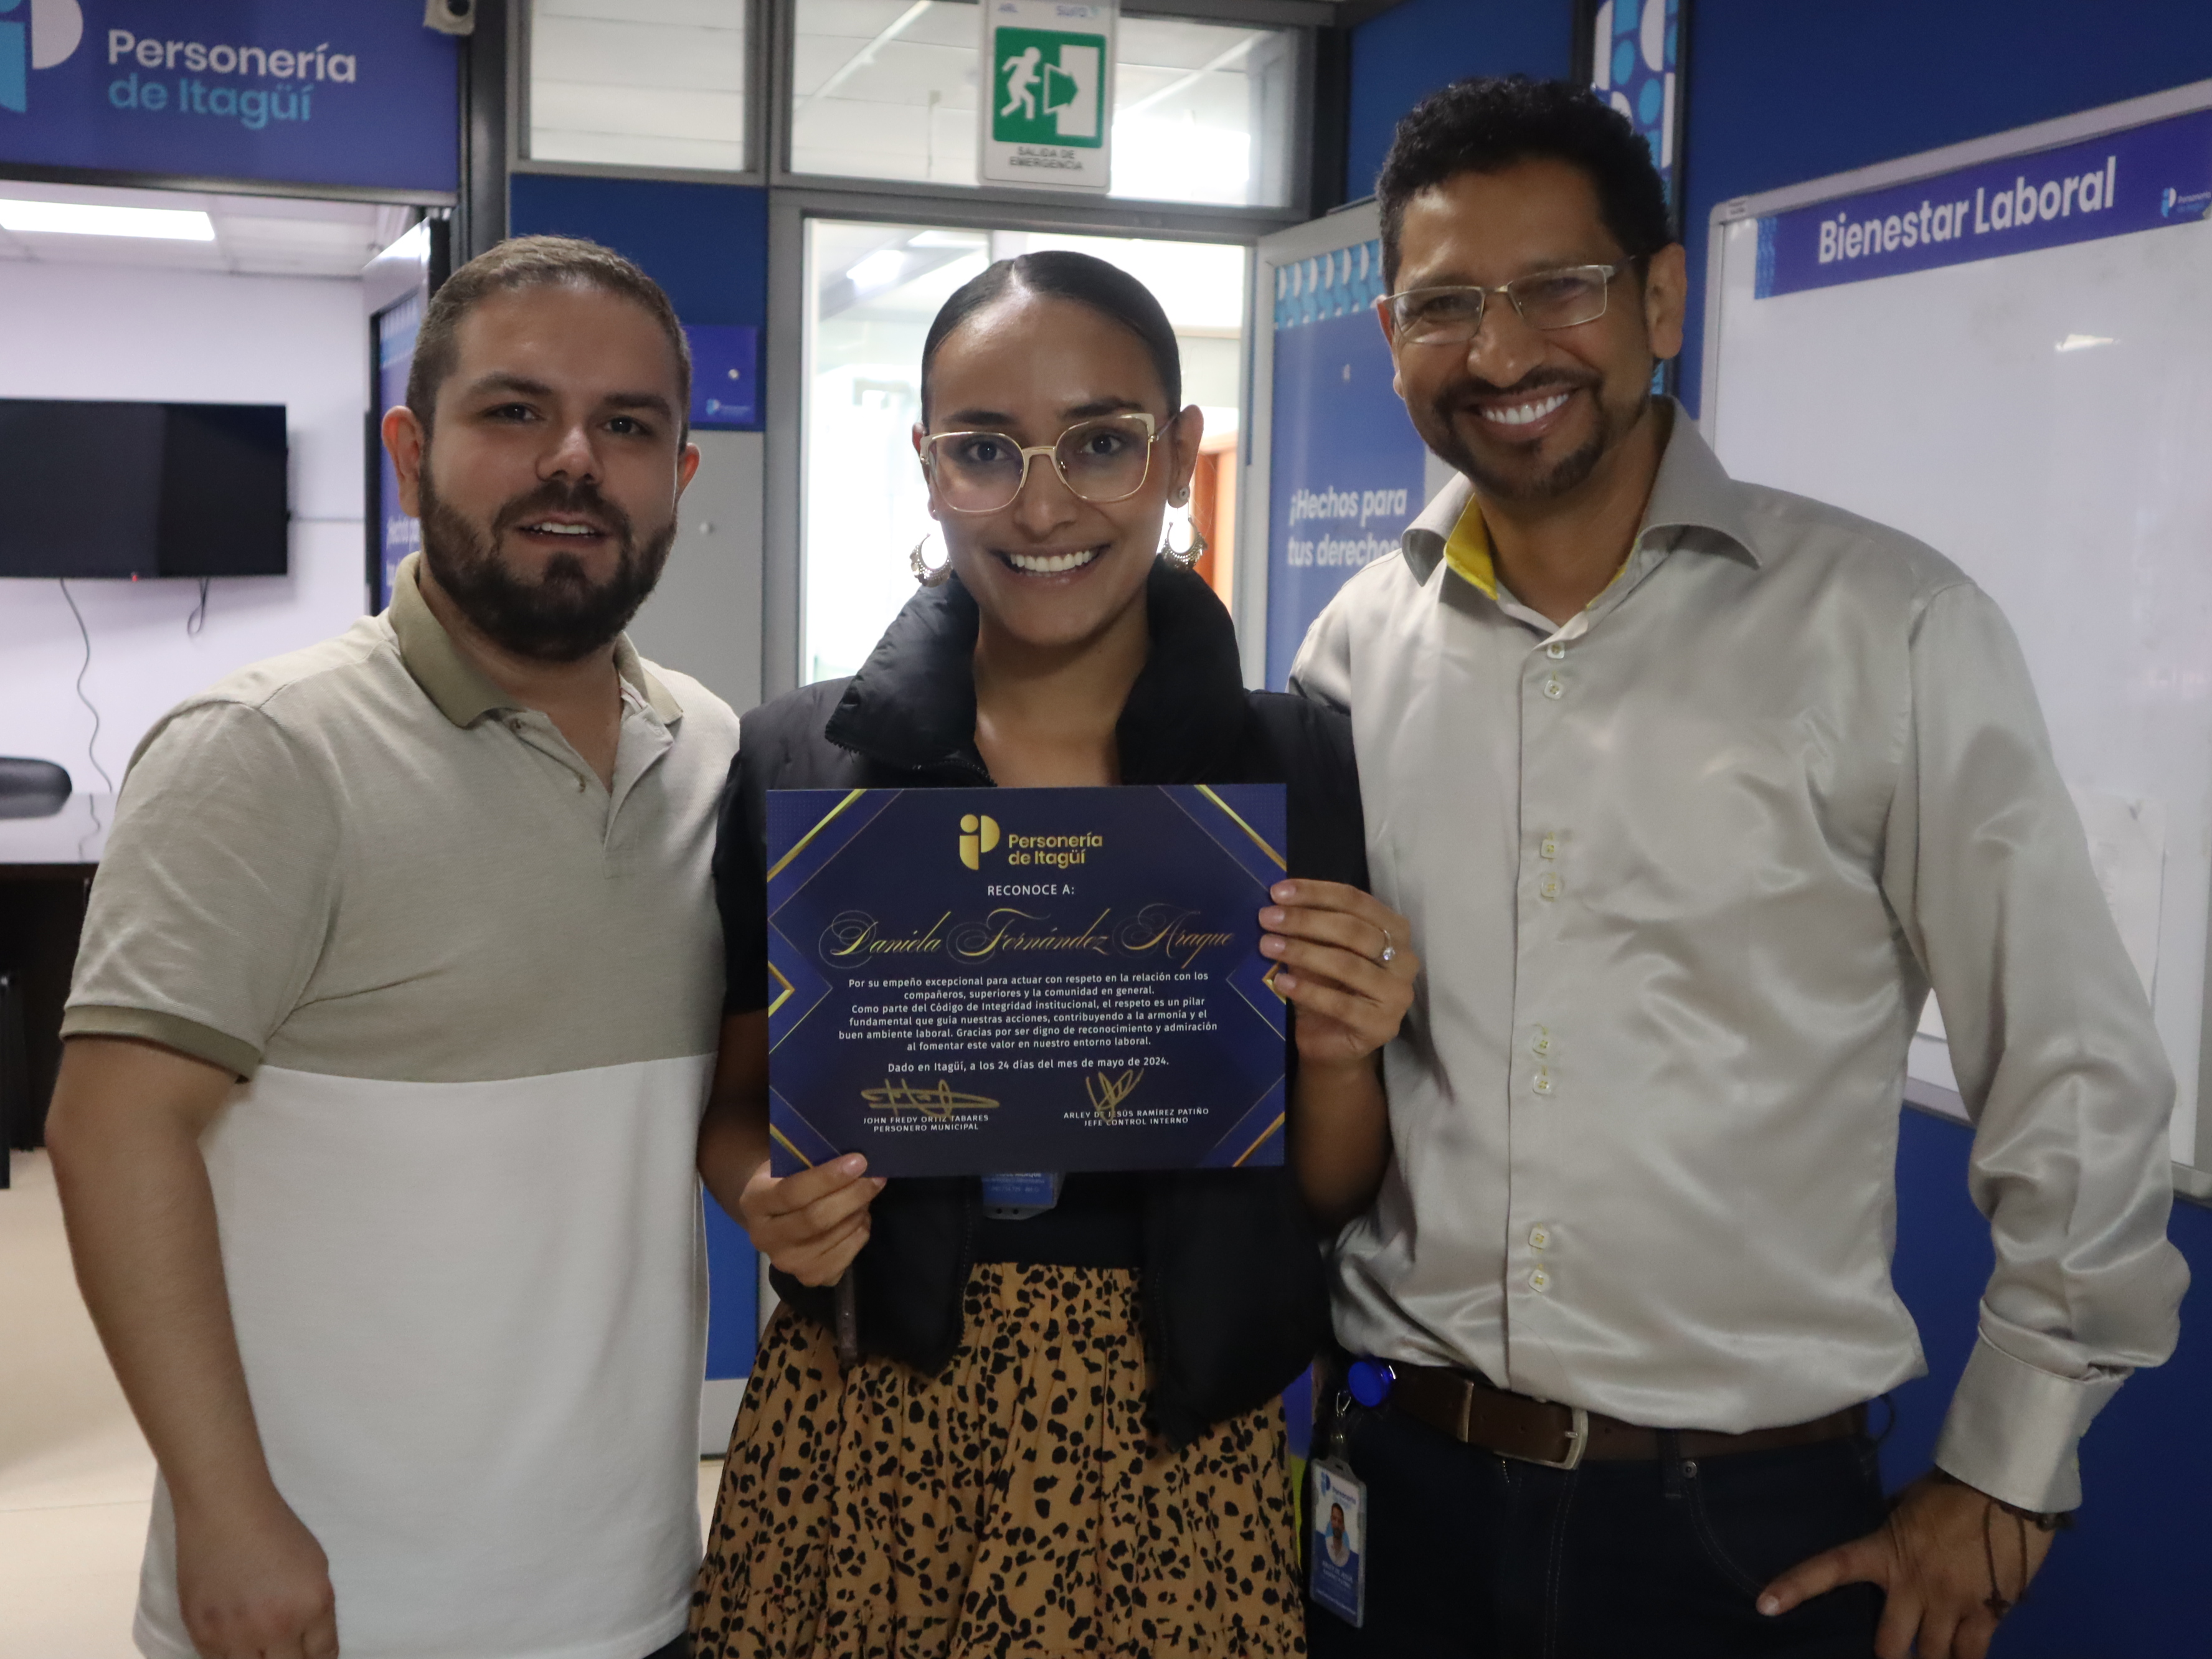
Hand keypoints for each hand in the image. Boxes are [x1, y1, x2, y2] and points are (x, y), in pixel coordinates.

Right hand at [174, 1488, 337, 1658]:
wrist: (225, 1510)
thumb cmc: (277, 1531)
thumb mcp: (316, 1568)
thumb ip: (315, 1611)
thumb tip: (311, 1644)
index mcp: (313, 1606)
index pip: (324, 1657)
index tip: (312, 1656)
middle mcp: (278, 1626)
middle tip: (286, 1650)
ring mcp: (237, 1634)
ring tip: (259, 1647)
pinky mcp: (202, 1635)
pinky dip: (229, 1657)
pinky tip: (234, 1644)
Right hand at [737, 1153, 884, 1286]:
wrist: (773, 1214)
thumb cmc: (785, 1179)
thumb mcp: (787, 1162)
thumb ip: (811, 1160)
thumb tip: (854, 1157)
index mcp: (754, 1202)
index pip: (792, 1192)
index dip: (828, 1178)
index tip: (859, 1161)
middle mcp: (764, 1238)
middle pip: (816, 1220)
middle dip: (852, 1196)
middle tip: (876, 1178)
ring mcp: (786, 1263)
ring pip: (834, 1238)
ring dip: (858, 1213)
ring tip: (866, 1194)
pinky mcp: (808, 1278)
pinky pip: (845, 1258)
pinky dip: (859, 1235)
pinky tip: (859, 1218)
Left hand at [1258, 880, 1418, 1069]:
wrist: (1330, 1042)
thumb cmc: (1327, 987)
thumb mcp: (1318, 949)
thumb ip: (1309, 925)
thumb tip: (1277, 899)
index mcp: (1394, 929)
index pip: (1355, 901)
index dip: (1315, 893)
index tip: (1277, 892)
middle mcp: (1404, 959)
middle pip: (1352, 930)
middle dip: (1305, 921)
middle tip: (1267, 918)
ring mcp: (1397, 994)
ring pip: (1347, 964)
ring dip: (1303, 952)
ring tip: (1268, 946)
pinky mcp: (1382, 1026)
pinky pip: (1341, 1004)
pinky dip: (1308, 991)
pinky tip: (1281, 982)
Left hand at [1759, 1470, 2057, 1658]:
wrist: (2006, 1489)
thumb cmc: (1953, 1490)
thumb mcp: (1908, 1505)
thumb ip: (1892, 1529)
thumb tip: (1882, 1537)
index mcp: (1885, 1551)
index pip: (1832, 1568)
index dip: (1796, 1587)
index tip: (1765, 1605)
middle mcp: (1913, 1585)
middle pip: (1889, 1645)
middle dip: (1888, 1655)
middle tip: (1890, 1654)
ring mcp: (1950, 1603)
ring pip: (1933, 1657)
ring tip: (1928, 1658)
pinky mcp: (1988, 1613)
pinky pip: (1972, 1654)